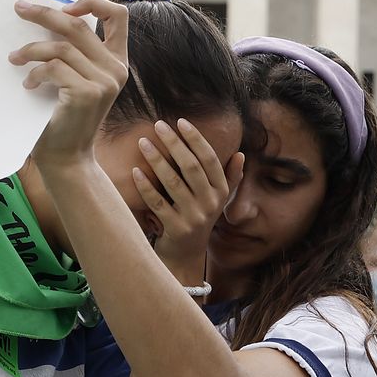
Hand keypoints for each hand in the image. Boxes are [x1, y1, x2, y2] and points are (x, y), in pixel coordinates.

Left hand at [10, 0, 128, 169]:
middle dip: (44, 13)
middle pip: (78, 25)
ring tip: (14, 58)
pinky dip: (34, 74)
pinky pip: (53, 67)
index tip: (64, 7)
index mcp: (117, 61)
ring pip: (60, 47)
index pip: (119, 16)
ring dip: (30, 50)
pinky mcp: (87, 93)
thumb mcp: (75, 79)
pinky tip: (28, 86)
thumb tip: (42, 14)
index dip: (92, 2)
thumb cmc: (63, 117)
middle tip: (19, 8)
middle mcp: (116, 69)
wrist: (66, 157)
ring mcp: (104, 81)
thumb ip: (74, 52)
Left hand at [132, 119, 245, 273]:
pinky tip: (136, 171)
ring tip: (143, 142)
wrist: (186, 255)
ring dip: (157, 160)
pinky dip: (146, 187)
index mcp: (220, 191)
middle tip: (158, 125)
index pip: (210, 159)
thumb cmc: (198, 219)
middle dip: (174, 143)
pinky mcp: (175, 229)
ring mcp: (193, 217)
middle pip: (191, 167)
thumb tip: (241, 154)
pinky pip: (158, 203)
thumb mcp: (218, 200)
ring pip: (173, 183)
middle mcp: (210, 203)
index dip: (196, 139)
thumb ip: (230, 177)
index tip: (181, 121)